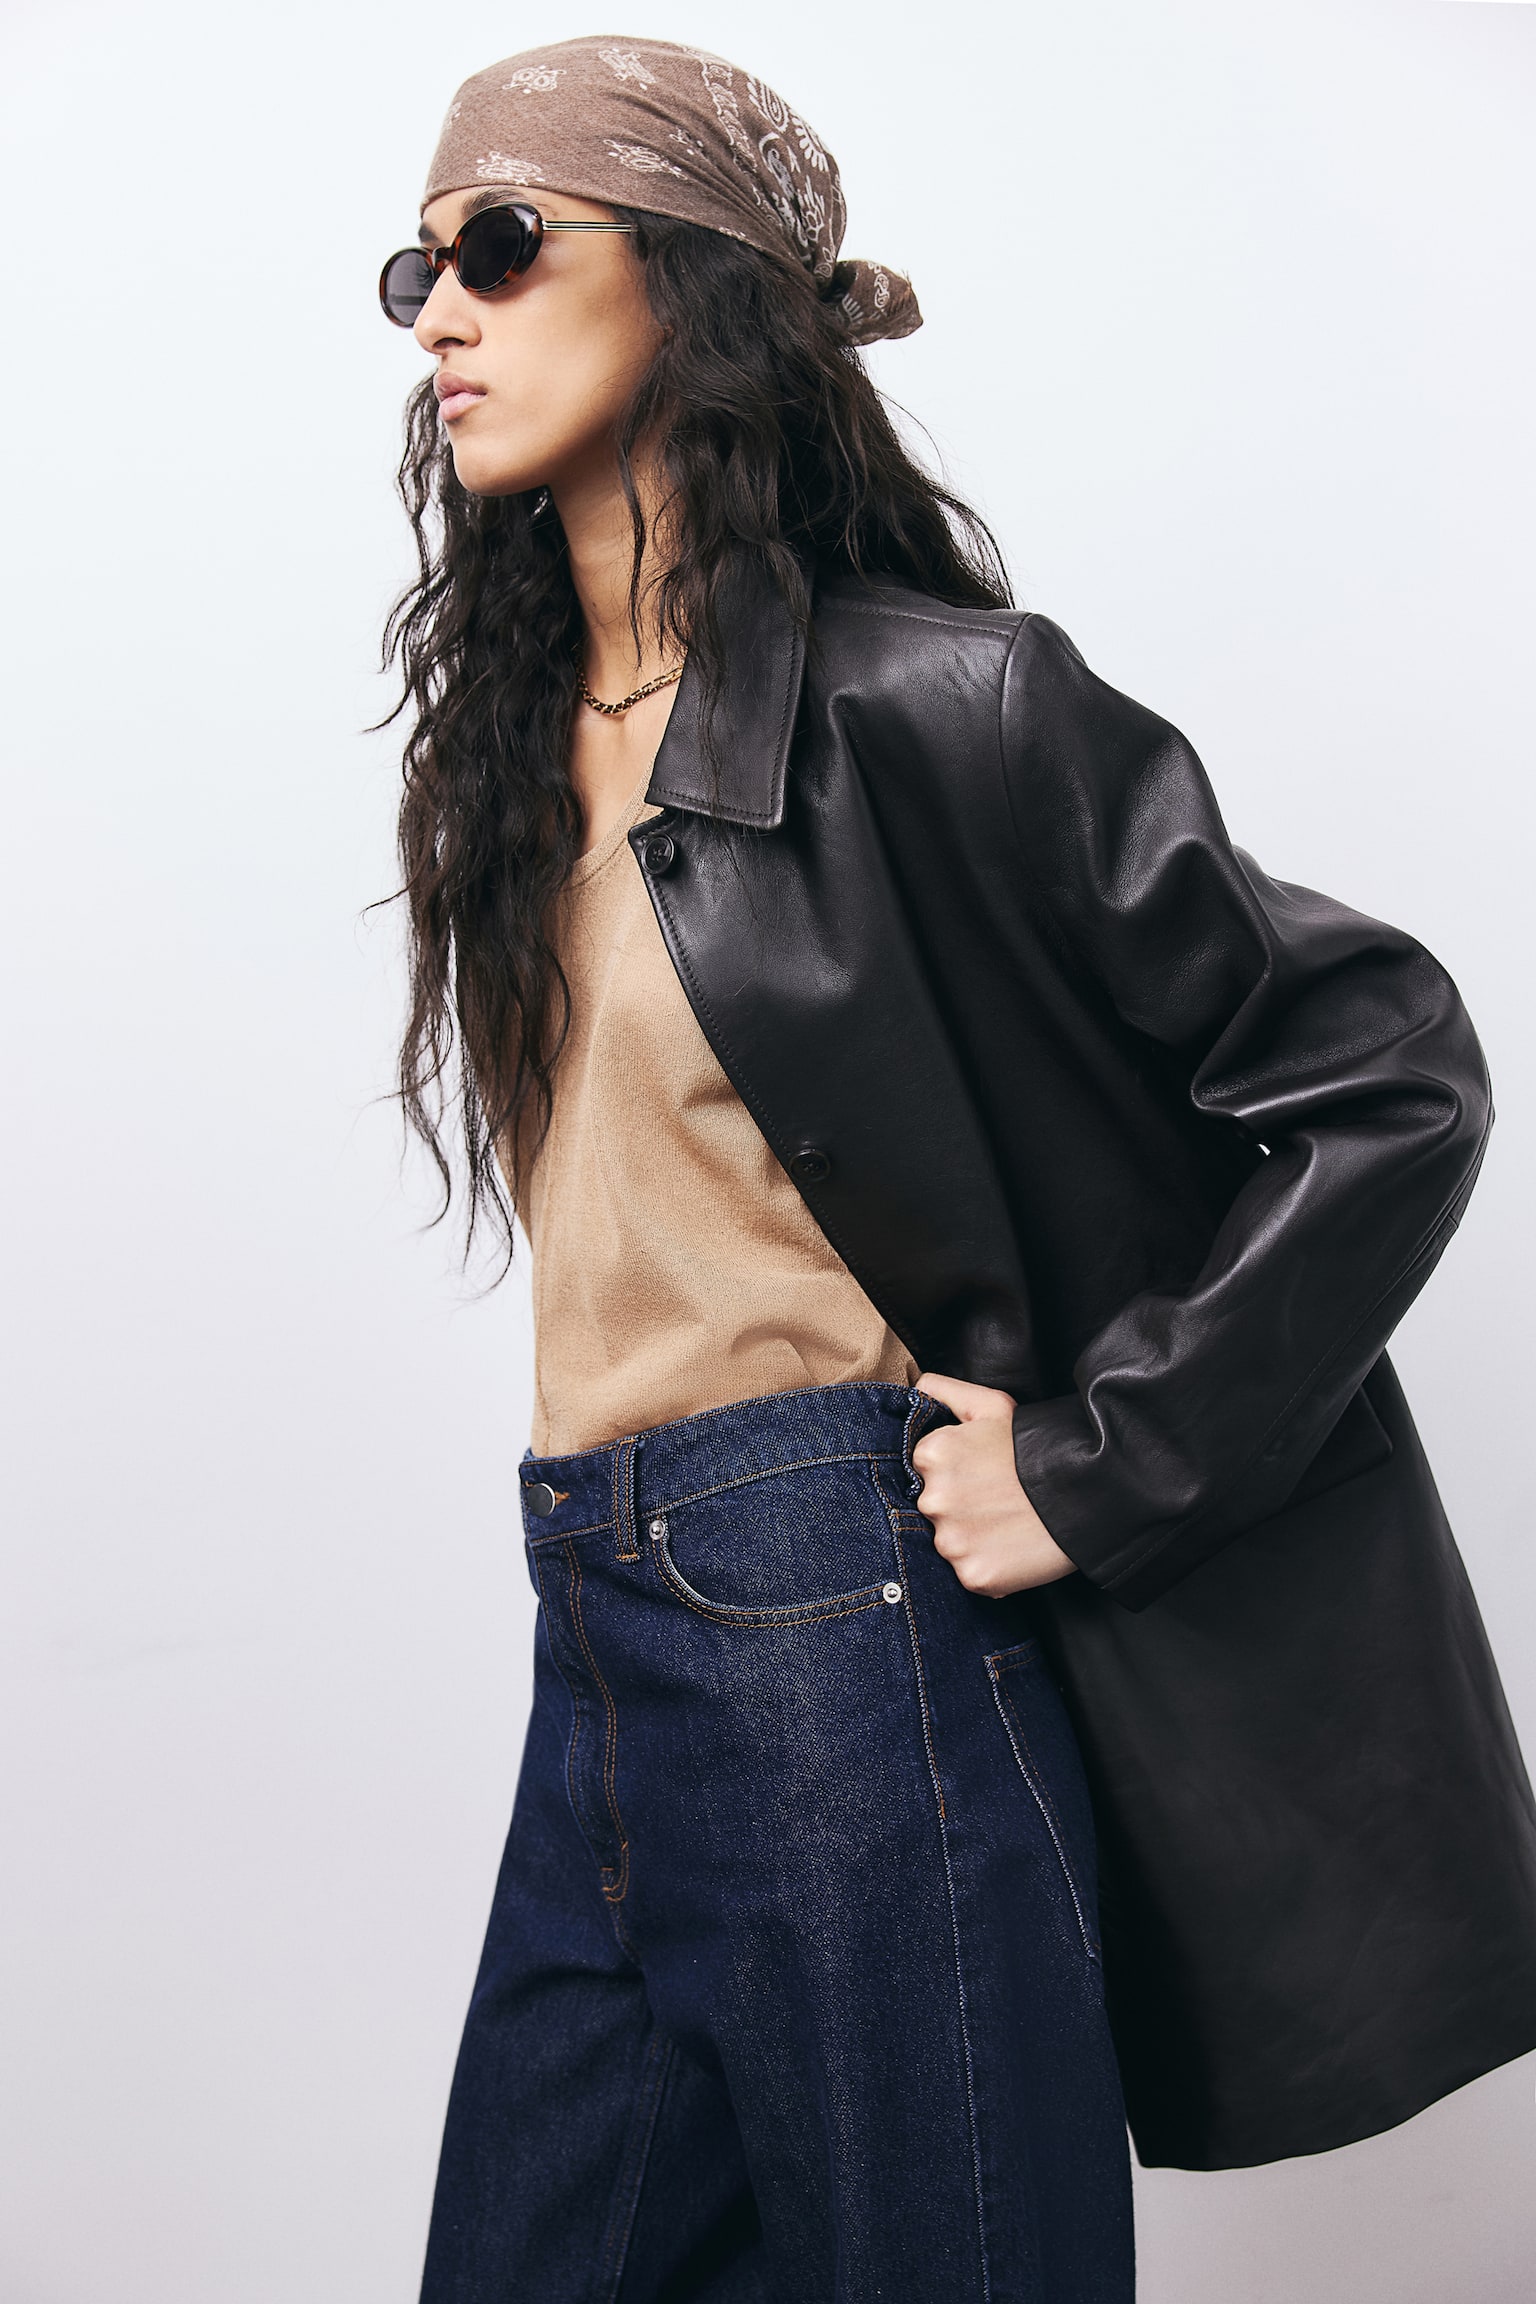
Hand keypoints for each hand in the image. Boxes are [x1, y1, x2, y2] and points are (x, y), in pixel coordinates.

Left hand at [910, 1372, 1076, 1597]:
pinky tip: (1014, 1548)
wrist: (1089, 1491)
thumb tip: (914, 1387)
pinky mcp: (974, 1575)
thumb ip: (943, 1391)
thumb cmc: (1038, 1444)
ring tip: (1009, 1524)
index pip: (923, 1473)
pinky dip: (990, 1566)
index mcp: (930, 1456)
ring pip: (951, 1544)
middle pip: (935, 1510)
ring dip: (973, 1540)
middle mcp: (932, 1500)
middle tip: (999, 1501)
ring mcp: (952, 1542)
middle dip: (960, 1507)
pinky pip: (972, 1574)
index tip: (982, 1475)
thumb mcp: (992, 1405)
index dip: (954, 1474)